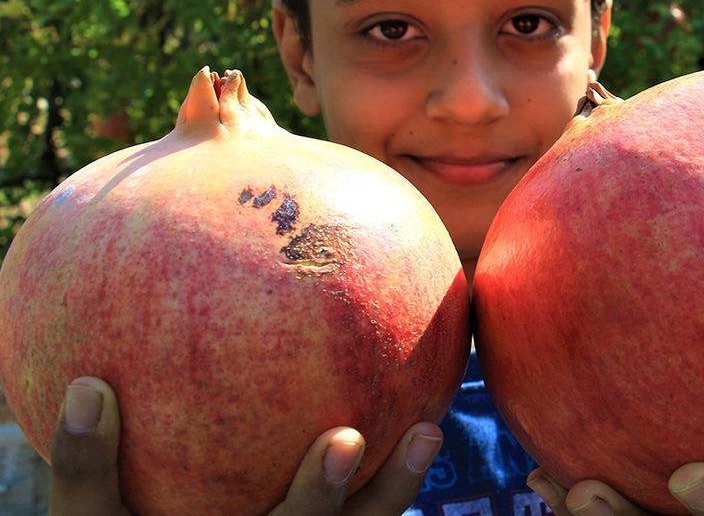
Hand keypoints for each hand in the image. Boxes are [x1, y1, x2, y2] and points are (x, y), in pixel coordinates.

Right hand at [47, 376, 441, 515]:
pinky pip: (357, 515)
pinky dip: (380, 481)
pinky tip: (399, 414)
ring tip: (430, 428)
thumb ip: (85, 469)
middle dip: (386, 491)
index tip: (344, 438)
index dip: (319, 492)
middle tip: (423, 431)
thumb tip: (88, 387)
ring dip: (400, 484)